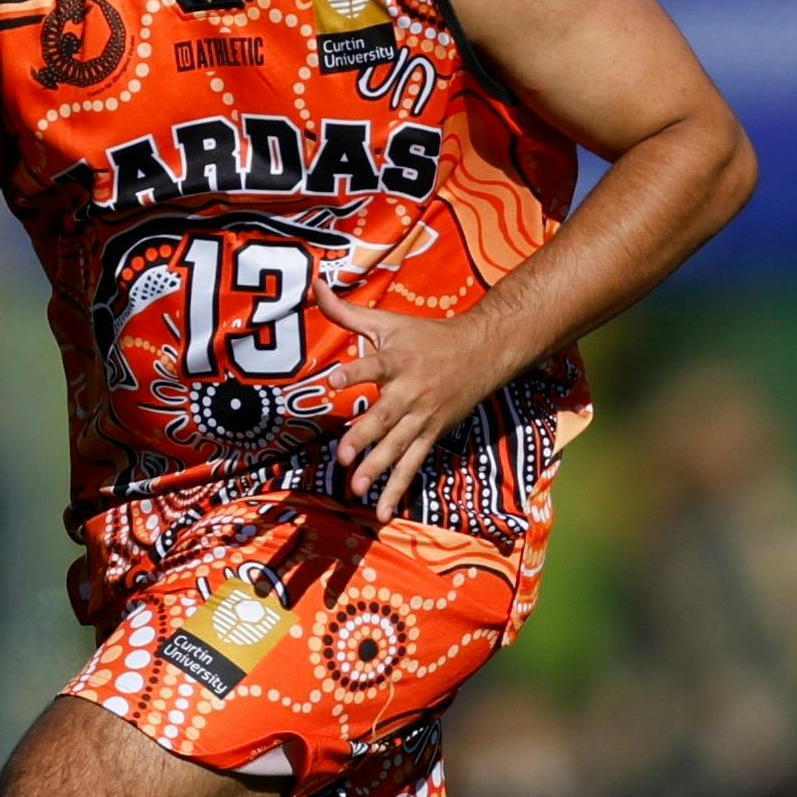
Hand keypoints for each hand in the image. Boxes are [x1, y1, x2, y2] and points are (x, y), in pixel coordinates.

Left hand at [321, 288, 522, 513]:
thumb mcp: (387, 321)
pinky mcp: (430, 436)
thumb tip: (314, 284)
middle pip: (384, 417)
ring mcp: (422, 418)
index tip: (331, 380)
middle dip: (364, 437)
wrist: (482, 354)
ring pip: (398, 447)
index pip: (372, 365)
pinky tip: (381, 512)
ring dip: (376, 469)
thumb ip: (347, 311)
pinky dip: (397, 489)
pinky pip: (412, 466)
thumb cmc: (426, 336)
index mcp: (397, 360)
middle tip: (343, 455)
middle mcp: (410, 392)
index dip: (352, 372)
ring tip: (354, 489)